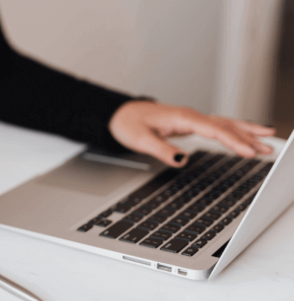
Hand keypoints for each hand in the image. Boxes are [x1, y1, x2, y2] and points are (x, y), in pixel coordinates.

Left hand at [109, 101, 274, 167]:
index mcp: (182, 117)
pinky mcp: (190, 123)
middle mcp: (190, 116)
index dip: (233, 141)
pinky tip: (246, 134)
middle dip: (248, 137)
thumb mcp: (140, 139)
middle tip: (268, 149)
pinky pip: (217, 126)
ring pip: (224, 124)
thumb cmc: (128, 123)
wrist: (120, 114)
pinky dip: (234, 130)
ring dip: (246, 133)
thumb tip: (181, 160)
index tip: (248, 151)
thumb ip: (161, 149)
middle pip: (225, 126)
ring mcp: (191, 119)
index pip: (213, 129)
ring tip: (268, 140)